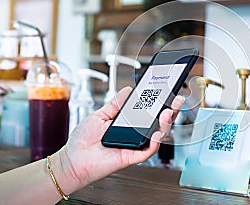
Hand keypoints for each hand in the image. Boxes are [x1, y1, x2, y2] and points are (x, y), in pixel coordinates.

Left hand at [59, 87, 183, 188]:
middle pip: (159, 123)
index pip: (149, 112)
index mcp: (129, 123)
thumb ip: (116, 103)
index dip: (160, 103)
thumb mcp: (100, 115)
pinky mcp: (132, 157)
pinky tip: (157, 133)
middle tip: (176, 100)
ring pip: (158, 136)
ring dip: (165, 123)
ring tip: (167, 112)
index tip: (167, 92)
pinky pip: (148, 151)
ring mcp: (135, 145)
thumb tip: (128, 90)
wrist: (73, 159)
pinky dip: (155, 142)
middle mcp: (135, 134)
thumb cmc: (83, 140)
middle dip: (170, 110)